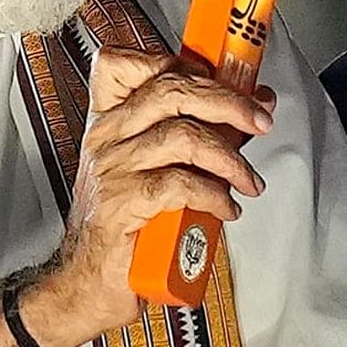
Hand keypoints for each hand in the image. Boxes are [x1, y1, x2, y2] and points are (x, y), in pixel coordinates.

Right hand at [20, 42, 270, 346]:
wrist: (86, 283)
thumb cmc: (124, 228)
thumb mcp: (158, 171)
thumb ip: (200, 136)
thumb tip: (252, 108)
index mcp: (110, 122)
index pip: (124, 64)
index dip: (177, 63)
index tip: (223, 79)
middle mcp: (107, 138)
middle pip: (171, 91)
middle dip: (227, 101)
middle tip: (260, 121)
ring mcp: (112, 170)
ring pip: (182, 137)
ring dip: (230, 158)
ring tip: (248, 181)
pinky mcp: (122, 206)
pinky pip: (180, 185)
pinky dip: (214, 195)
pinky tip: (226, 209)